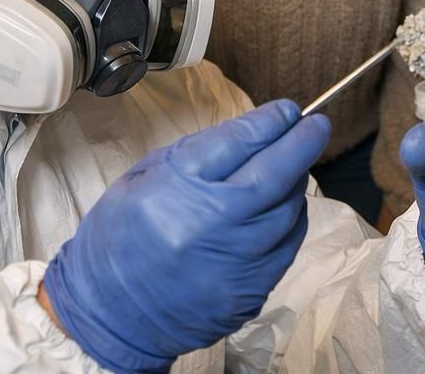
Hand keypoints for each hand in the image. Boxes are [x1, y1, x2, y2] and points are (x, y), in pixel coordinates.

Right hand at [43, 100, 329, 372]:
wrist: (108, 315)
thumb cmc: (118, 239)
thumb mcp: (141, 178)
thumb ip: (196, 153)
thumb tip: (249, 133)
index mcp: (178, 188)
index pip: (240, 142)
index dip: (270, 121)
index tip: (287, 110)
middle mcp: (213, 224)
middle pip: (276, 172)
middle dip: (302, 142)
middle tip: (316, 125)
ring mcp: (237, 261)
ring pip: (288, 209)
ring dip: (297, 181)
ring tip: (294, 164)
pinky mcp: (250, 290)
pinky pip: (287, 245)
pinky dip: (291, 220)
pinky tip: (284, 206)